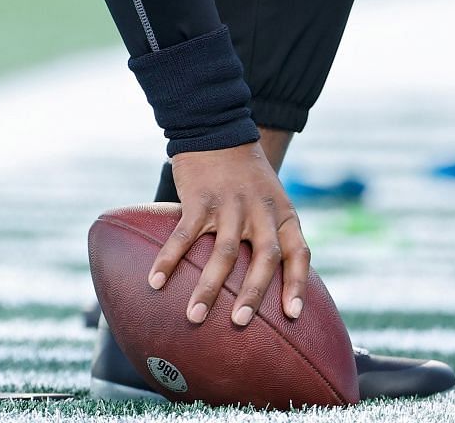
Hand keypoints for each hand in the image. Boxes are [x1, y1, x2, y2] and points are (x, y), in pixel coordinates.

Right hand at [147, 143, 308, 327]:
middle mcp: (260, 210)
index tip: (292, 315)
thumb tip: (268, 280)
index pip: (298, 252)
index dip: (297, 284)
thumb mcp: (272, 198)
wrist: (217, 130)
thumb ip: (273, 231)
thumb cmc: (245, 173)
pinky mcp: (199, 199)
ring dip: (209, 287)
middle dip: (253, 294)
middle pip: (263, 257)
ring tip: (194, 315)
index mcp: (282, 212)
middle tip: (240, 322)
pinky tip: (156, 281)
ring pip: (224, 252)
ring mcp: (229, 204)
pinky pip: (184, 235)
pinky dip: (170, 259)